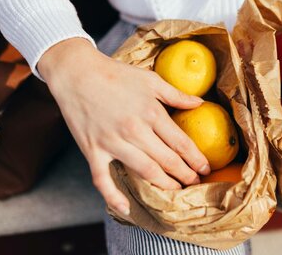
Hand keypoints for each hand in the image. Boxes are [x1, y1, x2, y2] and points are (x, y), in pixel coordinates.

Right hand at [37, 38, 210, 215]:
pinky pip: (103, 180)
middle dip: (185, 175)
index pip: (181, 143)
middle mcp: (134, 130)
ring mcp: (112, 142)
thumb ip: (176, 94)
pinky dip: (114, 196)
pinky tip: (126, 209)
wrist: (76, 73)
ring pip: (145, 172)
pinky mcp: (93, 150)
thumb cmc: (115, 74)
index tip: (205, 169)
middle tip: (195, 184)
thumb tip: (200, 103)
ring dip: (164, 186)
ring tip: (176, 192)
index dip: (196, 159)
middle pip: (167, 160)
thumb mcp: (150, 79)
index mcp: (151, 112)